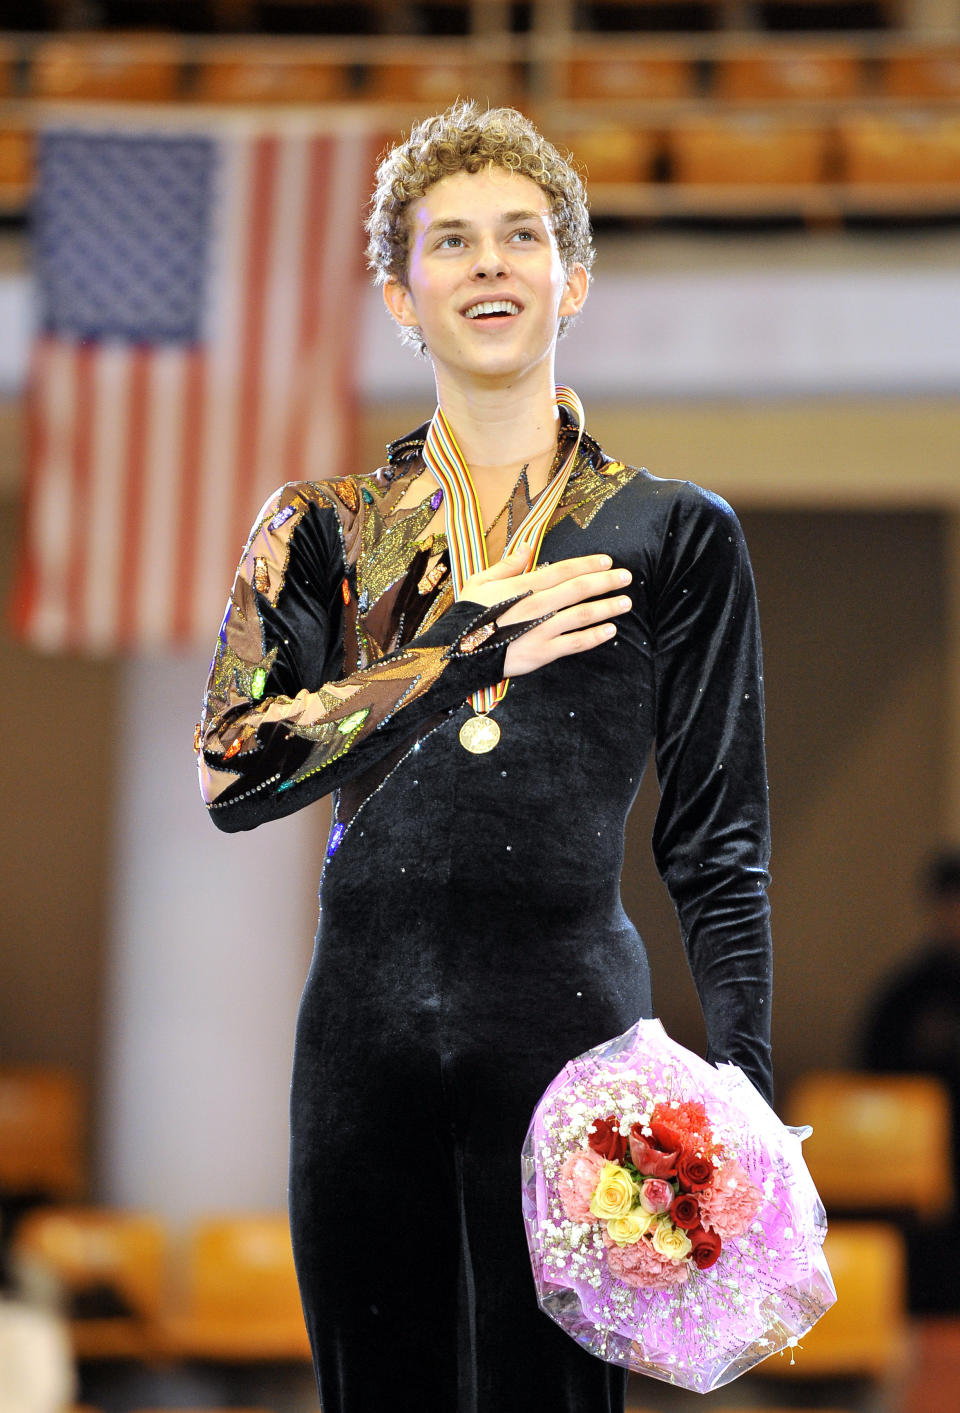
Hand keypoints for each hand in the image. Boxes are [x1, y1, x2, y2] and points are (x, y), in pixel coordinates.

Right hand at [459, 552, 631, 676]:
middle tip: (626, 577)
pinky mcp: (542, 653)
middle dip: (605, 581)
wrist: (457, 653)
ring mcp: (541, 630)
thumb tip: (527, 547)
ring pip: (582, 615)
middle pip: (578, 589)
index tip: (607, 561)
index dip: (587, 564)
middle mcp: (537, 605)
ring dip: (607, 607)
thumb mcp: (479, 582)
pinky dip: (595, 636)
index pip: (562, 570)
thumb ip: (507, 565)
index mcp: (523, 586)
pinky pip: (574, 643)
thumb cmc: (468, 616)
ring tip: (625, 602)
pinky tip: (610, 630)